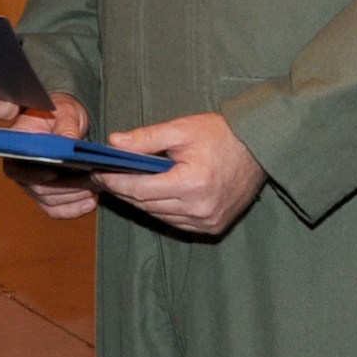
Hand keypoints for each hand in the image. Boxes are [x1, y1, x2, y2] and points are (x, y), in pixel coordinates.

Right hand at [3, 94, 99, 219]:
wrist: (66, 121)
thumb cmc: (60, 113)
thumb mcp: (65, 112)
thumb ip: (66, 126)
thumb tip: (69, 141)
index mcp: (18, 145)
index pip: (18, 166)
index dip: (34, 173)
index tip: (55, 173)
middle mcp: (21, 167)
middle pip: (38, 188)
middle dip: (67, 186)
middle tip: (90, 179)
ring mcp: (32, 183)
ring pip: (50, 201)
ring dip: (74, 197)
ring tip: (95, 187)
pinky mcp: (46, 194)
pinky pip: (57, 209)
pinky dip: (74, 208)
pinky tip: (90, 201)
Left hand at [94, 112, 264, 235]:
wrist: (259, 148)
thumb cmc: (220, 135)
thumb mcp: (180, 129)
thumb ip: (145, 139)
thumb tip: (113, 144)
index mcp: (192, 184)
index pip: (140, 188)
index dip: (115, 181)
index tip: (97, 172)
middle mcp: (200, 208)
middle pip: (146, 204)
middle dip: (123, 190)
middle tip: (104, 176)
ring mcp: (208, 221)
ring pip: (159, 215)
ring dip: (140, 200)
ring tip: (124, 183)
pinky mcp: (213, 226)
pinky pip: (175, 221)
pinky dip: (161, 209)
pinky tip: (152, 194)